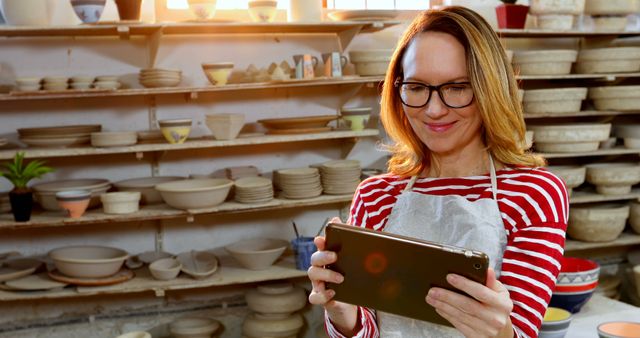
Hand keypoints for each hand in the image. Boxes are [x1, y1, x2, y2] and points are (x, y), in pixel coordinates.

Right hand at [307, 217, 358, 334]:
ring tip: (341, 278)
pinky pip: (314, 297)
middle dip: (323, 255)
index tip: (321, 239)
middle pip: (314, 258)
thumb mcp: (353, 261)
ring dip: (326, 274)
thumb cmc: (349, 278)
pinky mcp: (321, 298)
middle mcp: (320, 268)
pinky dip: (322, 295)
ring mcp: (318, 283)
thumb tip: (338, 220)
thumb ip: (349, 243)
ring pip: (312, 274)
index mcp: (328, 258)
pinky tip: (332, 293)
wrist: (350, 302)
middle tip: (335, 256)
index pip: (321, 246)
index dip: (320, 242)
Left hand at [426, 268, 513, 337]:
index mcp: (502, 304)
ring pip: (460, 316)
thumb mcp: (500, 293)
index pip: (481, 292)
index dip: (464, 284)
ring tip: (431, 297)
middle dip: (447, 296)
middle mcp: (496, 319)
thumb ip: (492, 282)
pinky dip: (447, 315)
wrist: (501, 332)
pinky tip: (439, 307)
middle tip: (433, 290)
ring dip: (443, 306)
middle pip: (467, 305)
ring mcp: (487, 330)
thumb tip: (487, 270)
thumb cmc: (497, 307)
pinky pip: (458, 325)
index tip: (449, 277)